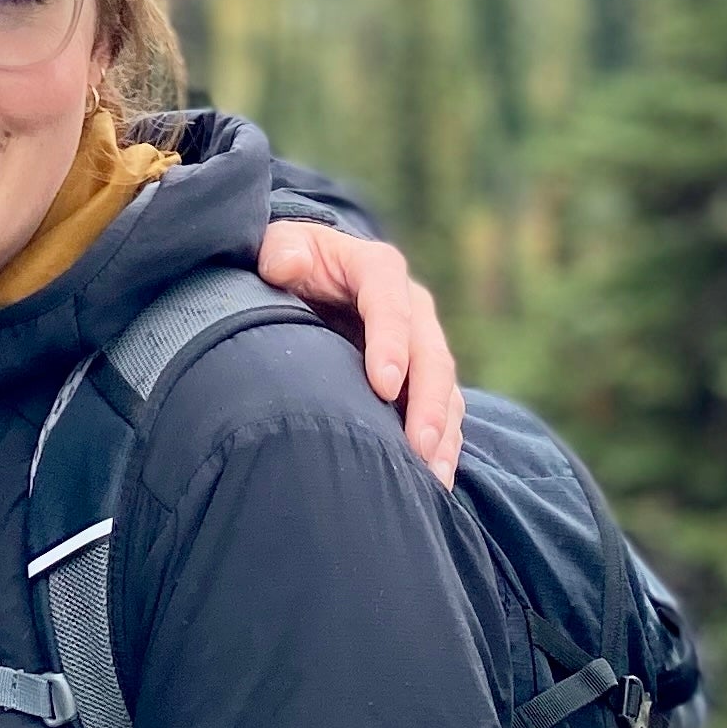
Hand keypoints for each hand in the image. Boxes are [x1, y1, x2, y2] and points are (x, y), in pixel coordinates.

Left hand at [253, 221, 463, 485]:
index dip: (391, 342)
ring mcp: (422, 343)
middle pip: (430, 353)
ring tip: (433, 476)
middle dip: (428, 402)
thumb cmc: (292, 264)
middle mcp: (411, 306)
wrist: (313, 280)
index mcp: (377, 269)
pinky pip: (445, 411)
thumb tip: (284, 265)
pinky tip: (436, 480)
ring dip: (442, 432)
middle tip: (418, 447)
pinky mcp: (424, 377)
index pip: (390, 301)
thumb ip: (282, 252)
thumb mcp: (283, 248)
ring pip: (444, 388)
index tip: (384, 386)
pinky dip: (445, 444)